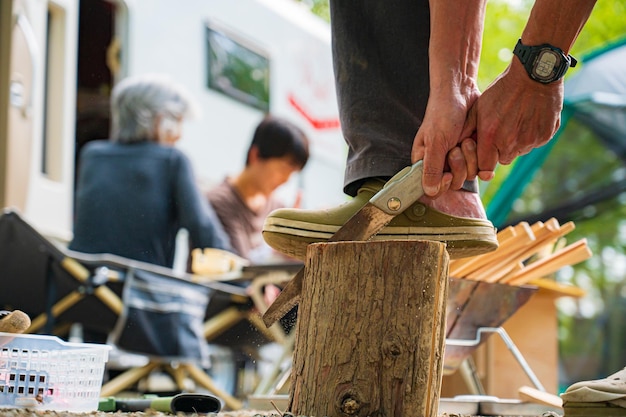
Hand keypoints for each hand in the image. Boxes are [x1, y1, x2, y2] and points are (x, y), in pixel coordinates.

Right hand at [411, 87, 480, 196]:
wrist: (461, 94)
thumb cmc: (442, 115)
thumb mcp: (435, 142)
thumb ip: (431, 169)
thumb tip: (428, 192)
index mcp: (425, 163)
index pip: (432, 188)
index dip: (441, 185)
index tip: (447, 174)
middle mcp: (441, 163)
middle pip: (453, 183)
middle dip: (458, 166)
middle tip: (455, 147)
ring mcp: (458, 159)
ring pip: (468, 175)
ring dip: (470, 157)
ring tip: (466, 139)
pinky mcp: (472, 154)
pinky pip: (480, 167)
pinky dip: (481, 156)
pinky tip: (475, 142)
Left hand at [462, 59, 563, 173]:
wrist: (533, 74)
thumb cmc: (502, 89)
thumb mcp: (479, 106)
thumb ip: (468, 129)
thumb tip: (458, 146)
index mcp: (491, 138)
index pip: (485, 168)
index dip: (484, 161)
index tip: (486, 152)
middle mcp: (511, 144)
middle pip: (503, 160)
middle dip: (500, 150)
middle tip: (502, 129)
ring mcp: (530, 141)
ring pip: (520, 151)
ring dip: (517, 142)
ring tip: (516, 119)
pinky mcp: (546, 136)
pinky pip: (535, 143)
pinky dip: (532, 134)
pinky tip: (529, 117)